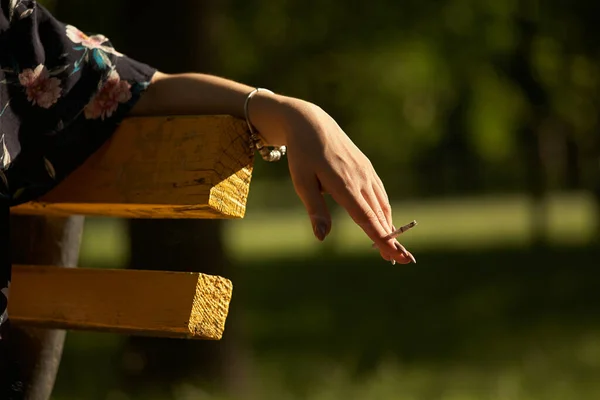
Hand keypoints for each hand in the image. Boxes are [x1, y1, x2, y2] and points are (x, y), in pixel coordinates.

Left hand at [249, 93, 415, 263]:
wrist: (311, 122)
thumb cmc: (302, 154)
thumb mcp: (301, 182)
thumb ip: (315, 209)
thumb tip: (321, 238)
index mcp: (344, 185)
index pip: (366, 218)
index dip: (380, 238)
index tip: (393, 255)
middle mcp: (360, 179)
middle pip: (379, 216)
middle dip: (391, 239)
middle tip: (402, 261)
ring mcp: (366, 172)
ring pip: (381, 205)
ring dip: (389, 227)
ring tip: (393, 248)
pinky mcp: (367, 167)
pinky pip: (379, 193)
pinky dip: (384, 210)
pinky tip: (384, 221)